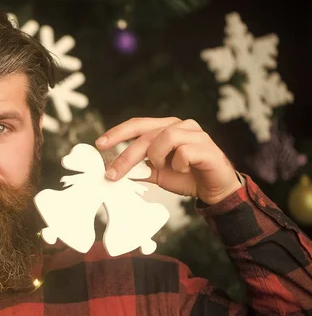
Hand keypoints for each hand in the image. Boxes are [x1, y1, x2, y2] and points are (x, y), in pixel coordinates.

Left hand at [95, 117, 241, 204]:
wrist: (215, 190)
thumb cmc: (187, 177)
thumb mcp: (157, 173)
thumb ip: (139, 168)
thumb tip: (114, 170)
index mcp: (166, 128)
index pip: (138, 125)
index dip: (118, 133)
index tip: (100, 144)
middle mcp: (180, 126)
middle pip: (146, 134)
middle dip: (126, 156)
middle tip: (112, 173)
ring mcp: (195, 134)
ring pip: (165, 137)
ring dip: (158, 157)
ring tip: (164, 168)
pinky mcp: (207, 147)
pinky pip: (184, 152)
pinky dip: (180, 164)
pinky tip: (186, 170)